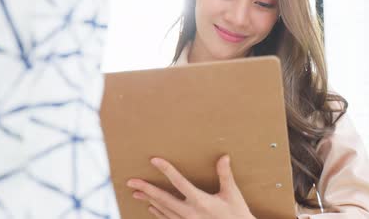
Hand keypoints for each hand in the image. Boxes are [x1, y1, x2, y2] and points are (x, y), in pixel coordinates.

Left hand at [127, 155, 254, 218]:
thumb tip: (224, 157)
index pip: (179, 182)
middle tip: (131, 181)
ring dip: (148, 199)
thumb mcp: (232, 194)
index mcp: (201, 201)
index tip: (154, 160)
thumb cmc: (237, 214)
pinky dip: (158, 213)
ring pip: (163, 209)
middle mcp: (191, 213)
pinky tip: (150, 207)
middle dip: (146, 189)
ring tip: (136, 192)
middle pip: (163, 198)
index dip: (166, 170)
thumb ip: (225, 175)